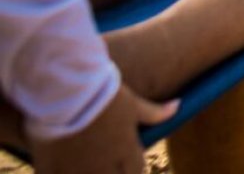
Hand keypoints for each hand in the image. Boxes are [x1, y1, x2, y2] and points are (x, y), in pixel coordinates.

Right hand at [28, 84, 177, 173]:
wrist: (66, 89)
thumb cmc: (102, 93)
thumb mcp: (132, 103)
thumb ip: (154, 112)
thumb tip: (178, 106)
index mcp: (127, 152)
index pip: (137, 171)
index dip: (132, 166)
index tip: (125, 159)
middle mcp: (105, 166)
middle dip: (113, 171)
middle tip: (106, 160)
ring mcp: (79, 170)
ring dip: (91, 171)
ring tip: (86, 161)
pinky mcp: (53, 169)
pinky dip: (64, 173)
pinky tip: (63, 165)